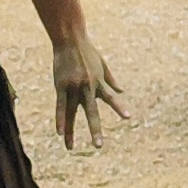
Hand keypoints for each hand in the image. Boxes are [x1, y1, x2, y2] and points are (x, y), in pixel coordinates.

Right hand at [51, 33, 125, 148]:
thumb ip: (111, 79)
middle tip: (98, 146)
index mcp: (98, 82)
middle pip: (91, 112)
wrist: (70, 39)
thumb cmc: (87, 51)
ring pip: (72, 114)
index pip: (111, 97)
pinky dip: (60, 119)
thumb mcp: (102, 64)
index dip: (119, 107)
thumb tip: (122, 90)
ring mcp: (73, 87)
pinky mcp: (61, 86)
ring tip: (70, 148)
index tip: (128, 118)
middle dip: (95, 129)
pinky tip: (59, 132)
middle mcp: (87, 87)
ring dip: (71, 131)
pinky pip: (60, 106)